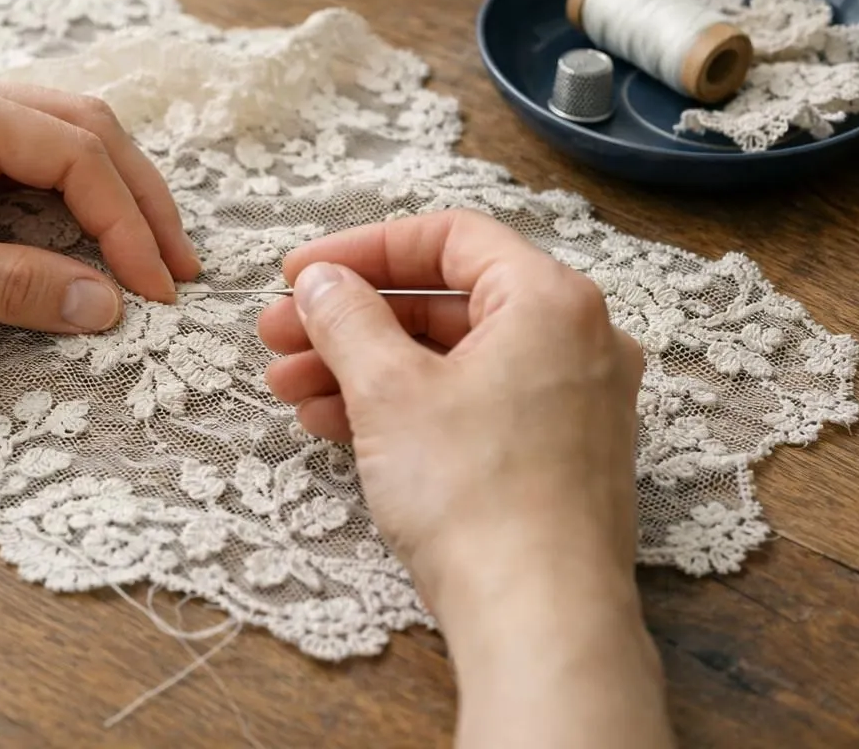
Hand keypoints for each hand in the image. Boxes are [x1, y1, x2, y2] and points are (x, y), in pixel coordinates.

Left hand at [0, 66, 200, 351]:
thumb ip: (12, 284)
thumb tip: (108, 306)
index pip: (74, 152)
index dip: (127, 222)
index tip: (157, 290)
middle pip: (84, 133)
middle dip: (139, 200)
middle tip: (180, 271)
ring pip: (61, 148)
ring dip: (113, 200)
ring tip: (153, 258)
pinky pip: (25, 176)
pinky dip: (70, 209)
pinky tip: (93, 244)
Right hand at [256, 209, 642, 614]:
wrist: (539, 620)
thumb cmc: (478, 497)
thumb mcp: (389, 391)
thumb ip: (347, 317)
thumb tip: (323, 282)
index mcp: (552, 299)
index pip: (448, 238)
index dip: (362, 249)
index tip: (300, 273)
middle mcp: (578, 340)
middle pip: (445, 301)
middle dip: (351, 318)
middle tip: (280, 334)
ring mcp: (575, 402)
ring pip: (453, 359)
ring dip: (365, 367)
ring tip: (291, 388)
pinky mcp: (559, 456)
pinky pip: (473, 405)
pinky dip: (407, 407)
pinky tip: (336, 426)